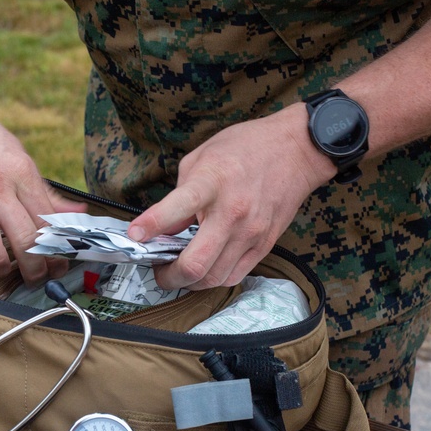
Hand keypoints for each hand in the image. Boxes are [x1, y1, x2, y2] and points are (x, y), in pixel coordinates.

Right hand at [0, 92, 84, 283]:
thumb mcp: (19, 157)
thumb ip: (45, 191)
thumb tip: (76, 213)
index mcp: (20, 172)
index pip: (45, 219)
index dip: (55, 247)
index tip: (59, 265)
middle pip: (21, 230)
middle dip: (33, 263)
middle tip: (35, 278)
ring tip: (0, 270)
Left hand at [127, 104, 335, 289]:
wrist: (296, 150)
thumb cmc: (245, 149)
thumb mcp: (200, 159)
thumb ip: (178, 194)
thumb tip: (163, 226)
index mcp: (211, 183)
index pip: (175, 210)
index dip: (149, 227)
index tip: (134, 237)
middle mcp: (232, 213)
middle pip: (195, 264)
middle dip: (168, 276)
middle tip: (158, 271)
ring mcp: (250, 233)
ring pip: (213, 278)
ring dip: (190, 281)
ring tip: (180, 270)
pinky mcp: (264, 245)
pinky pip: (233, 276)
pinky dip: (213, 278)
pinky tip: (206, 267)